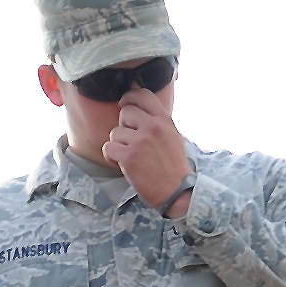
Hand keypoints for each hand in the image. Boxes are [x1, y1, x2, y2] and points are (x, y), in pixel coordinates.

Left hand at [102, 89, 191, 213]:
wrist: (177, 192)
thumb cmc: (174, 166)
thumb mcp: (173, 135)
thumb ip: (157, 120)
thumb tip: (140, 107)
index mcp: (164, 120)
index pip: (142, 95)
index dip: (129, 97)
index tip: (124, 104)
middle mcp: (152, 127)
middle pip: (125, 112)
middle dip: (124, 126)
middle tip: (131, 141)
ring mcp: (140, 141)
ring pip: (115, 132)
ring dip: (118, 144)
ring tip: (130, 156)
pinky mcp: (129, 157)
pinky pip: (108, 148)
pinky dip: (111, 157)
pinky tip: (122, 164)